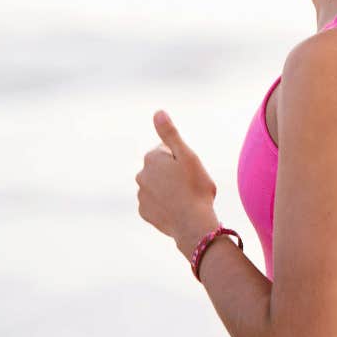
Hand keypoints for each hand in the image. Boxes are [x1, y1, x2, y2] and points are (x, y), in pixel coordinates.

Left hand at [135, 110, 218, 245]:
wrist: (193, 224)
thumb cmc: (195, 187)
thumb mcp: (187, 156)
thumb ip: (170, 134)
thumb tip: (158, 112)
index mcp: (152, 158)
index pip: (167, 150)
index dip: (182, 158)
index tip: (191, 169)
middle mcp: (141, 175)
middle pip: (161, 168)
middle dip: (173, 172)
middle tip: (191, 183)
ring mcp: (141, 195)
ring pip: (158, 185)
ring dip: (169, 188)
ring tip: (186, 197)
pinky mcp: (144, 212)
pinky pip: (156, 203)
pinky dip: (165, 203)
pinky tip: (178, 208)